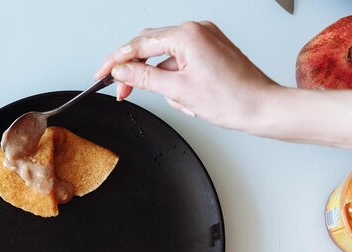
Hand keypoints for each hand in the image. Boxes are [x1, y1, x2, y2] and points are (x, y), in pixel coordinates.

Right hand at [94, 21, 277, 131]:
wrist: (262, 108)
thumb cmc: (232, 99)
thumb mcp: (177, 91)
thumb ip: (143, 77)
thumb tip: (120, 70)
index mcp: (188, 35)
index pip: (139, 44)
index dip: (115, 60)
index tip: (101, 73)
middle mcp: (197, 30)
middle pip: (150, 47)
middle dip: (137, 72)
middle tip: (123, 90)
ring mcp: (205, 39)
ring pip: (166, 59)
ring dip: (163, 82)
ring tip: (180, 102)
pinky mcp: (211, 51)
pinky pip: (181, 63)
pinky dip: (176, 81)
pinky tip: (188, 98)